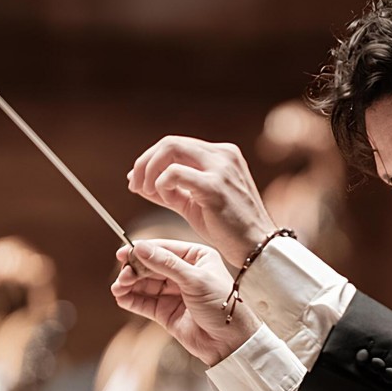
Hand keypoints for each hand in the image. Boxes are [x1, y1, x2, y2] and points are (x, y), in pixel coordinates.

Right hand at [110, 239, 258, 366]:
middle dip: (134, 270)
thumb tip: (139, 248)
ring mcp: (174, 293)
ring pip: (144, 284)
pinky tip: (121, 297)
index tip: (123, 253)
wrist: (230, 342)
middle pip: (150, 266)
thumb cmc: (222, 306)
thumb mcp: (195, 280)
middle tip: (123, 275)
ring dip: (129, 285)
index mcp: (196, 258)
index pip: (164, 249)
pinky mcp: (166, 312)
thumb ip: (165, 264)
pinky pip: (144, 302)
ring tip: (119, 287)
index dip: (142, 250)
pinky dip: (131, 299)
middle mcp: (184, 273)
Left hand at [126, 136, 277, 264]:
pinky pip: (174, 174)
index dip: (150, 160)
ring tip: (149, 194)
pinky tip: (170, 201)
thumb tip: (135, 179)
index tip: (137, 181)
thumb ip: (167, 188)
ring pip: (170, 150)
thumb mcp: (193, 203)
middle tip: (135, 186)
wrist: (256, 248)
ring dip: (150, 172)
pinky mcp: (215, 186)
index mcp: (222, 155)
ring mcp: (221, 168)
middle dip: (145, 163)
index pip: (176, 144)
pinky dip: (162, 185)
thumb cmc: (227, 229)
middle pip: (170, 142)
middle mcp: (223, 154)